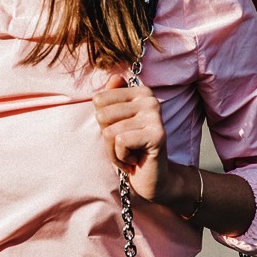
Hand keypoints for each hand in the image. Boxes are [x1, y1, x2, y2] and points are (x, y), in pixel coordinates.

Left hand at [92, 73, 174, 204]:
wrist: (151, 179)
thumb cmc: (130, 150)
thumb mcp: (115, 124)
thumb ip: (112, 100)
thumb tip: (115, 77)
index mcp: (140, 92)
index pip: (98, 100)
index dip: (102, 123)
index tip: (118, 134)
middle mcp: (150, 100)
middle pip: (102, 115)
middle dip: (106, 139)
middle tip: (123, 147)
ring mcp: (155, 116)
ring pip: (109, 131)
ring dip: (113, 152)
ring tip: (129, 156)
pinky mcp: (157, 134)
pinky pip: (120, 142)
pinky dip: (121, 158)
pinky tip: (135, 160)